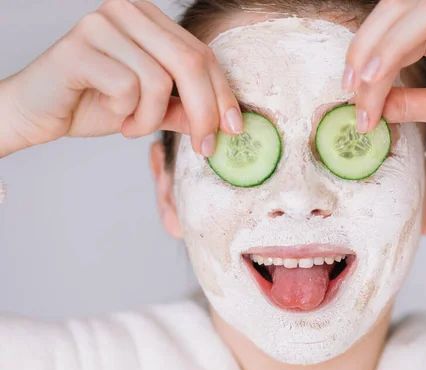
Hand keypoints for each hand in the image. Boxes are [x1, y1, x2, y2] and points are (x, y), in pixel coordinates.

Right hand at [0, 0, 241, 157]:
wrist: (37, 113)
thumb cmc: (94, 103)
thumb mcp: (152, 108)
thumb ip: (186, 109)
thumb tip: (228, 123)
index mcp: (148, 18)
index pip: (202, 53)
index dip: (223, 93)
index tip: (234, 129)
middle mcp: (126, 10)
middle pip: (189, 61)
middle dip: (204, 112)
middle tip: (204, 146)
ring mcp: (101, 24)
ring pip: (159, 80)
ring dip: (152, 118)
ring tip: (133, 125)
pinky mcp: (78, 47)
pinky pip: (127, 87)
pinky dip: (126, 113)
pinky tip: (111, 114)